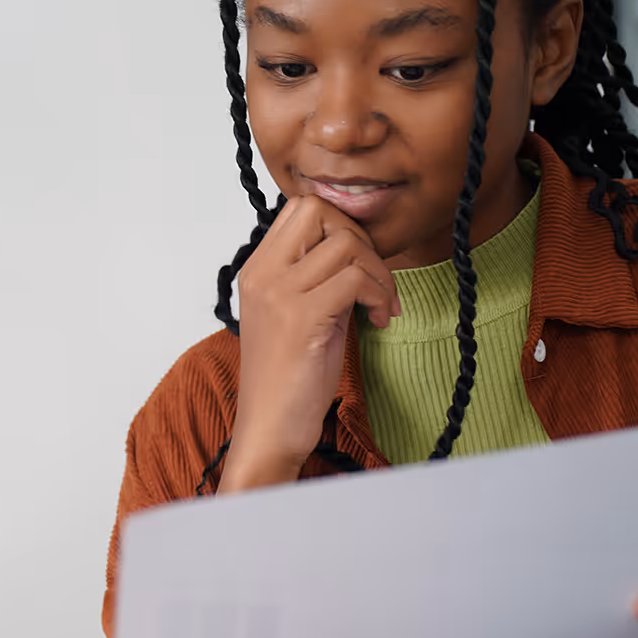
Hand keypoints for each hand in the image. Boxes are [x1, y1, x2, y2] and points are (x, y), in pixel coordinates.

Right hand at [219, 195, 400, 492]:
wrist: (270, 430)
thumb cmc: (289, 378)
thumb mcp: (300, 312)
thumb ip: (318, 276)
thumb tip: (358, 248)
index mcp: (257, 269)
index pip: (301, 207)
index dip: (342, 226)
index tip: (359, 264)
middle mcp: (262, 274)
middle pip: (320, 210)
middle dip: (361, 240)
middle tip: (374, 280)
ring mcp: (279, 294)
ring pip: (345, 244)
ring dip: (378, 272)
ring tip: (380, 306)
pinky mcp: (301, 319)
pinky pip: (355, 280)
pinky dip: (379, 294)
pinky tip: (378, 320)